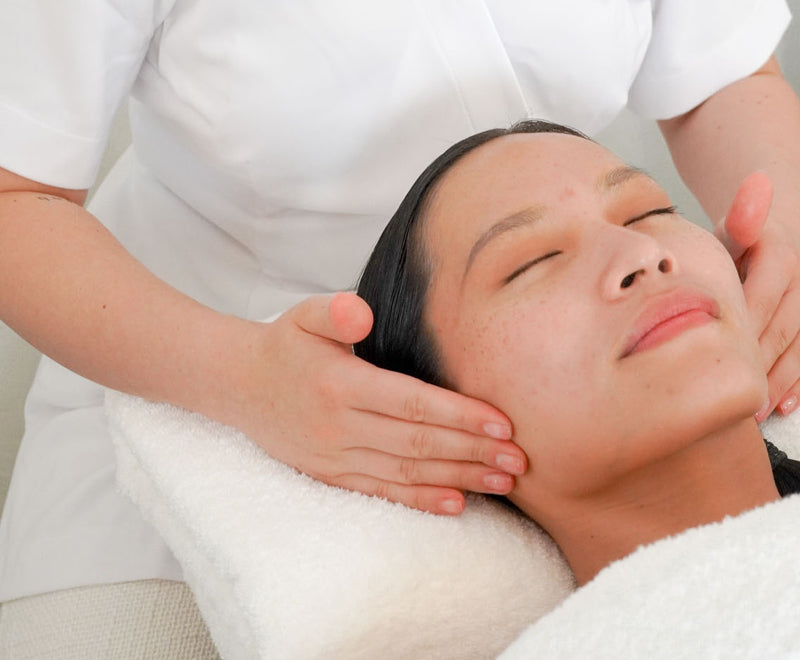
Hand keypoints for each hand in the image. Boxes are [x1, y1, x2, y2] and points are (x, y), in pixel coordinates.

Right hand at [237, 292, 525, 514]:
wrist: (236, 386)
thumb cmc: (284, 346)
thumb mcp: (304, 315)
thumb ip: (335, 310)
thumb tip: (364, 312)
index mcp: (341, 385)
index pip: (412, 404)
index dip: (460, 415)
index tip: (503, 423)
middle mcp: (340, 426)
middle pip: (418, 444)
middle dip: (473, 452)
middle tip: (520, 460)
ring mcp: (335, 457)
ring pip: (406, 473)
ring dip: (459, 479)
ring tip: (504, 483)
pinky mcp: (331, 476)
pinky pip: (382, 493)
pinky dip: (421, 501)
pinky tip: (458, 505)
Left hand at [716, 172, 799, 420]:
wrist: (785, 232)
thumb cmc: (743, 238)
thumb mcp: (736, 224)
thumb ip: (741, 217)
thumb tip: (755, 187)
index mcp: (781, 259)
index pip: (758, 301)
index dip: (739, 333)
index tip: (714, 363)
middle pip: (778, 333)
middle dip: (755, 369)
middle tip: (728, 401)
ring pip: (799, 352)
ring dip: (776, 385)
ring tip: (751, 414)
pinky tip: (784, 408)